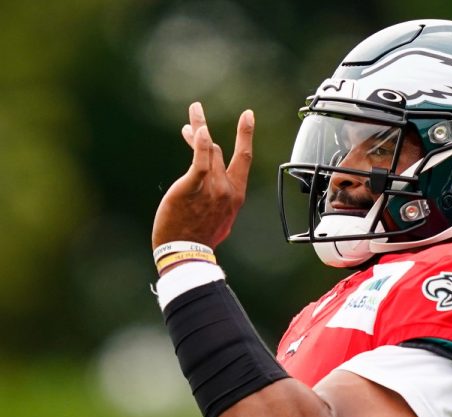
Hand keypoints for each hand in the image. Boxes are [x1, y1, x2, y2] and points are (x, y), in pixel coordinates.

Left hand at [152, 102, 253, 250]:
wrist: (187, 254)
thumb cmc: (200, 239)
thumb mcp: (219, 218)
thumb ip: (219, 198)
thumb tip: (217, 191)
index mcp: (235, 194)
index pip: (244, 158)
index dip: (245, 134)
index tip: (247, 116)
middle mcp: (226, 188)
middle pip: (218, 149)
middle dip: (206, 127)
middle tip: (197, 110)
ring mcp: (211, 188)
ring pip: (207, 150)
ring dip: (198, 128)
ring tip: (192, 113)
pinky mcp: (192, 188)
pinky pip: (198, 162)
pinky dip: (198, 144)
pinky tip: (196, 130)